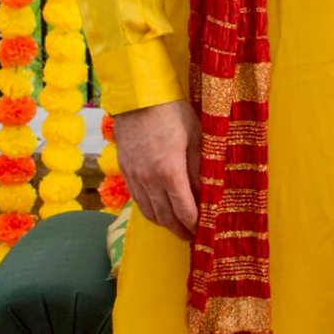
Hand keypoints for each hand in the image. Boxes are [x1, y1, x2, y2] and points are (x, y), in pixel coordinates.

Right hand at [114, 99, 201, 238]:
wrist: (138, 96)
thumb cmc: (172, 112)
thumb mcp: (196, 138)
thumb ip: (200, 170)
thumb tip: (208, 194)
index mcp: (170, 173)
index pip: (185, 212)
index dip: (195, 225)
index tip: (204, 231)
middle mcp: (149, 180)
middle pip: (166, 218)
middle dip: (181, 231)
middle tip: (192, 236)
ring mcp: (135, 177)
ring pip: (150, 212)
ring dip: (165, 223)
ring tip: (177, 226)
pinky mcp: (125, 170)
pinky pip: (137, 200)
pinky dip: (150, 211)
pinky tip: (159, 209)